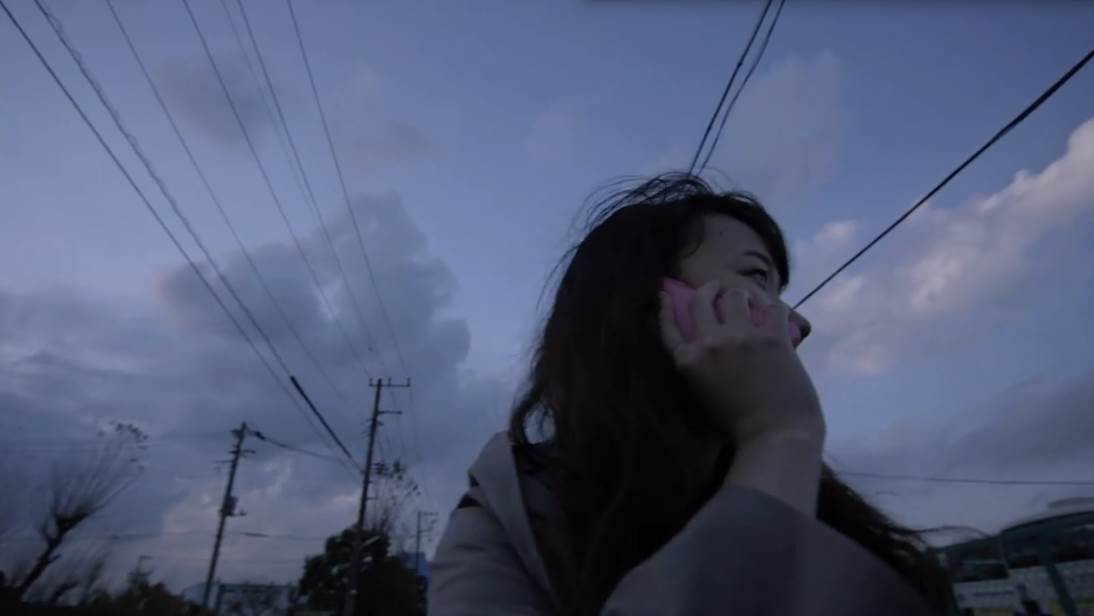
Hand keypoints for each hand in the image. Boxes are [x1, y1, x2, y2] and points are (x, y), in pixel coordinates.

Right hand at [658, 281, 825, 447]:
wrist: (774, 434)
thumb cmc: (737, 424)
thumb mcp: (702, 392)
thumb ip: (698, 365)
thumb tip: (705, 340)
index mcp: (688, 361)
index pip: (668, 326)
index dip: (665, 308)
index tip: (665, 295)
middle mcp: (710, 342)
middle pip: (700, 301)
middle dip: (708, 289)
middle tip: (716, 287)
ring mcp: (742, 336)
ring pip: (735, 295)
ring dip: (741, 296)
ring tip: (749, 301)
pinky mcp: (772, 336)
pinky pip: (772, 307)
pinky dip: (773, 308)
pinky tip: (774, 313)